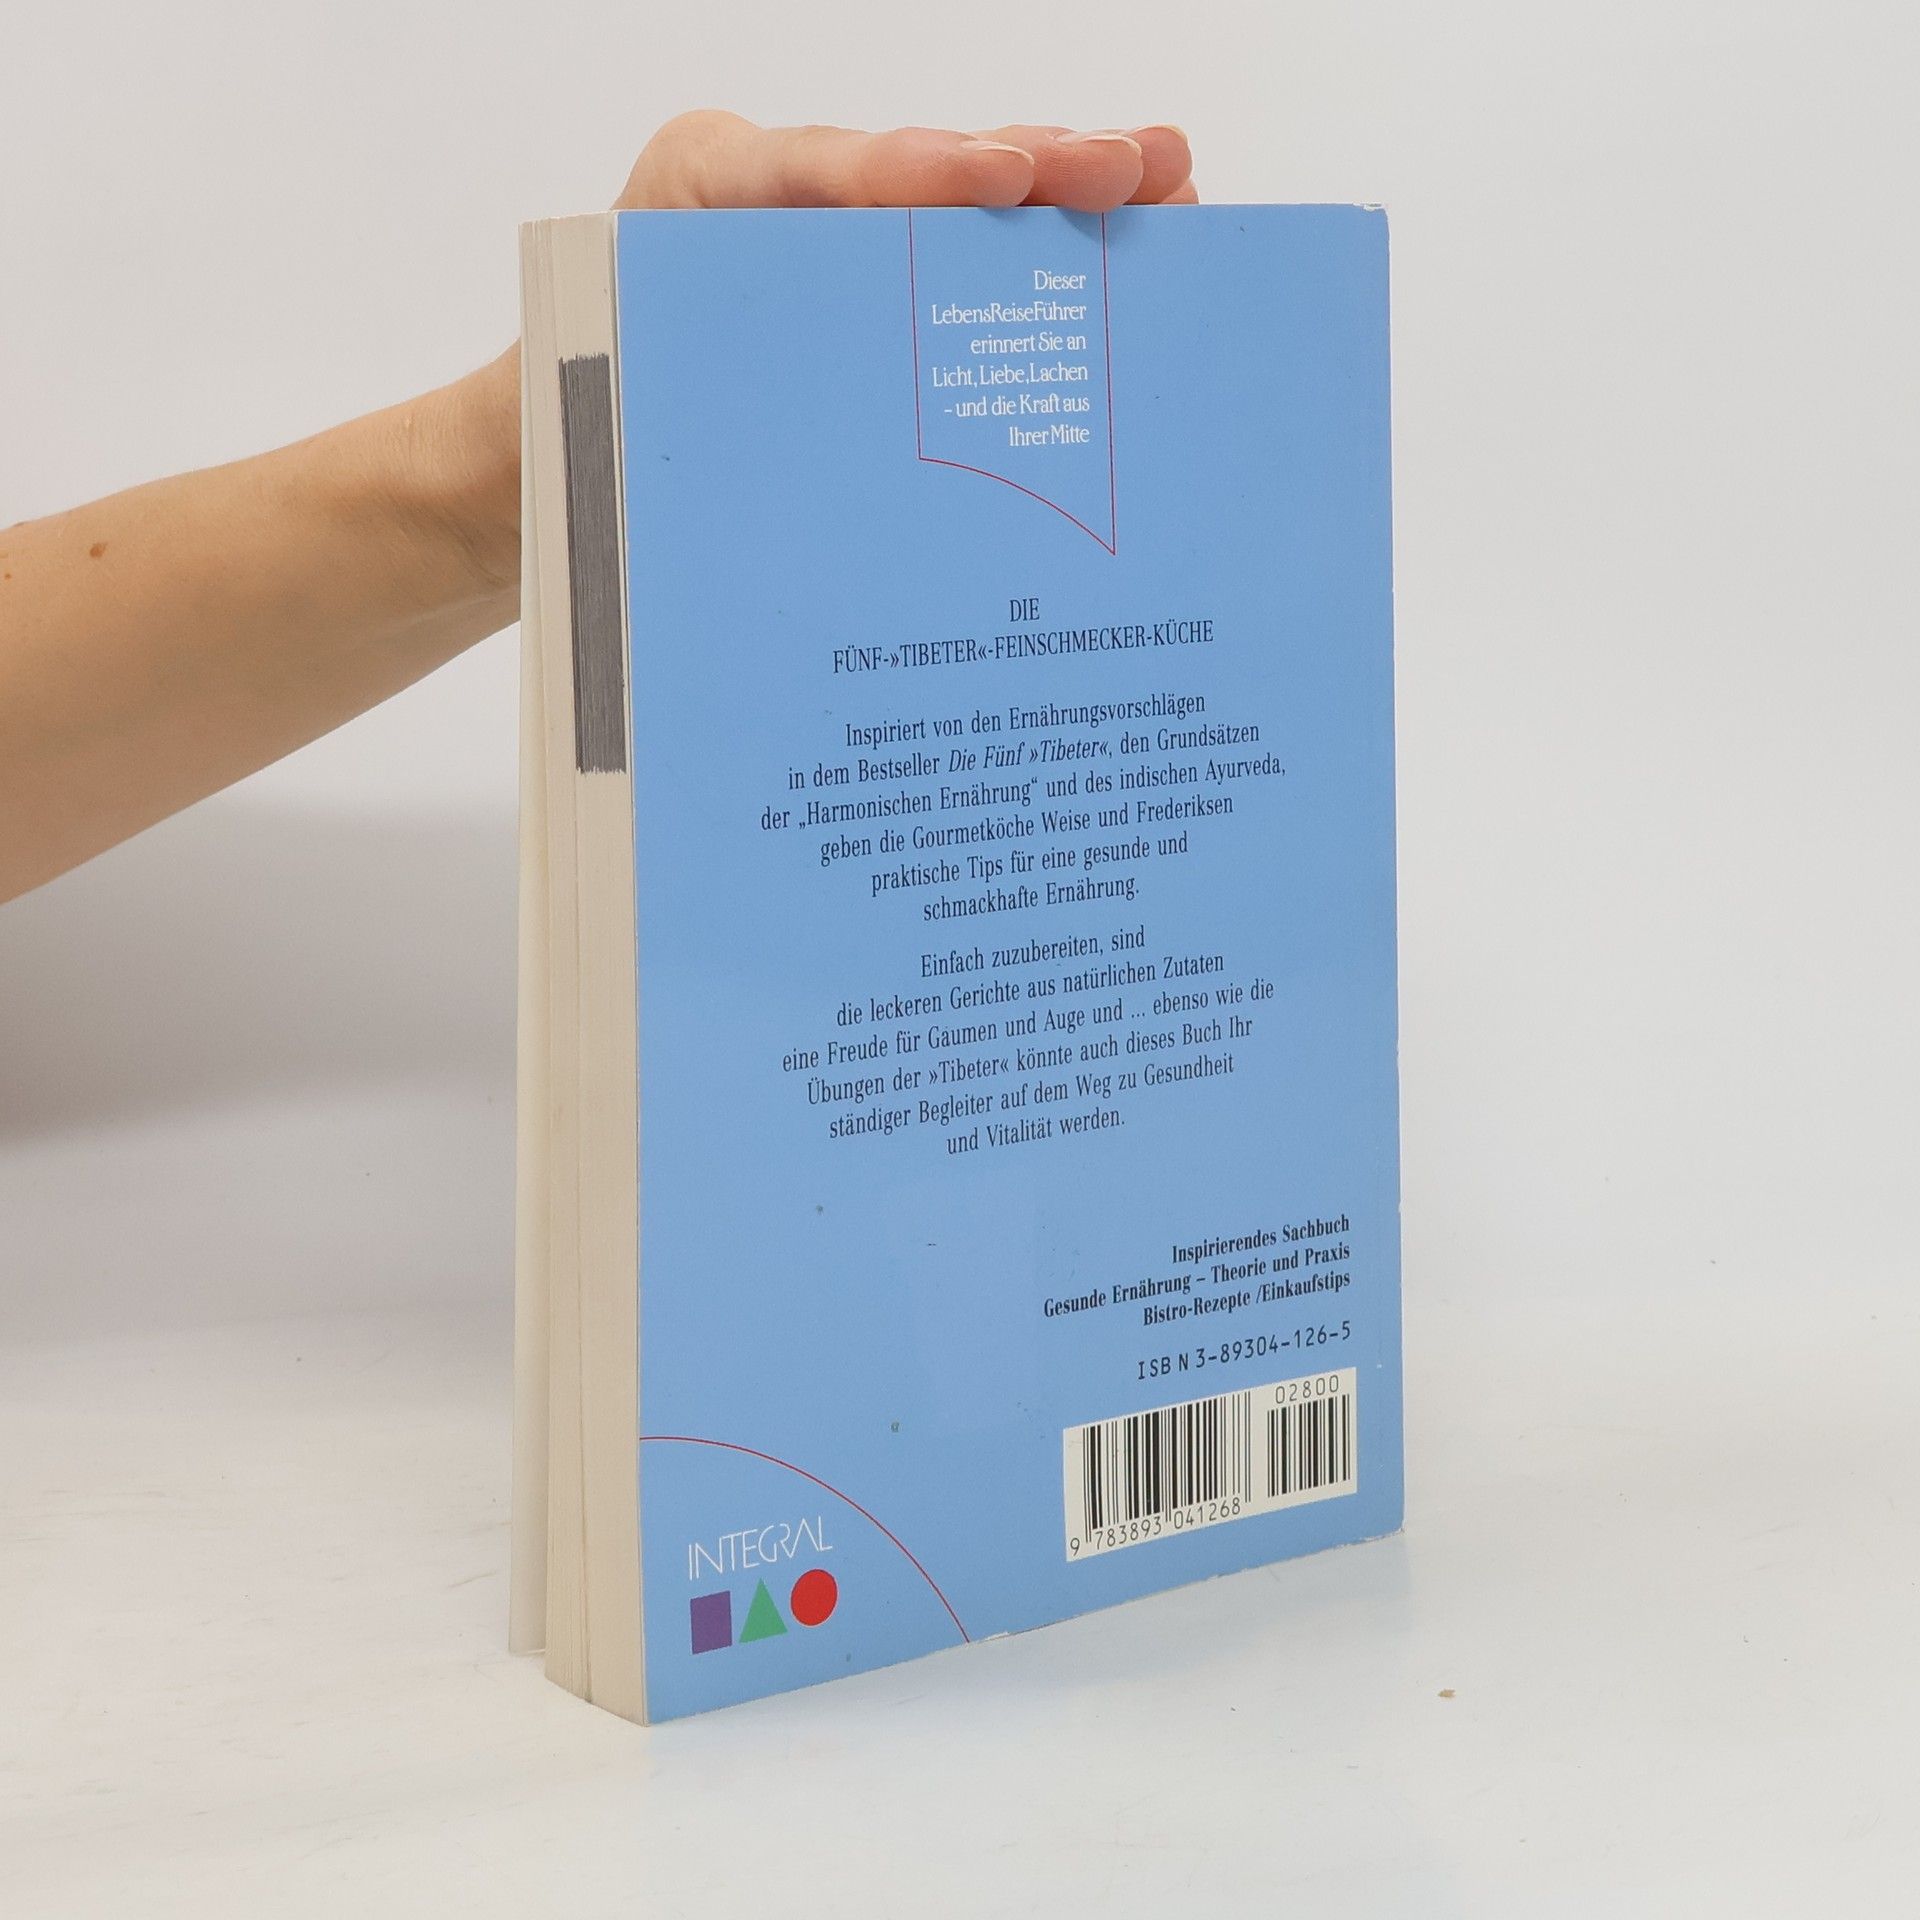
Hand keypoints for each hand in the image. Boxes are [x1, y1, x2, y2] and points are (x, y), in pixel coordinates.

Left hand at [454, 113, 1194, 580]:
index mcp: (697, 198)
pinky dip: (1039, 273)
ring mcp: (828, 248)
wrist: (531, 466)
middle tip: (1137, 169)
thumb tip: (778, 457)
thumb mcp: (606, 396)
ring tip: (1167, 186)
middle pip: (917, 174)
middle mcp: (776, 205)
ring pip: (955, 217)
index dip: (913, 173)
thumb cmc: (566, 426)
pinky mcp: (862, 302)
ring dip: (1066, 207)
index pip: (812, 172)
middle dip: (1036, 168)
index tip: (1001, 179)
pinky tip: (1121, 251)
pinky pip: (956, 277)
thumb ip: (688, 379)